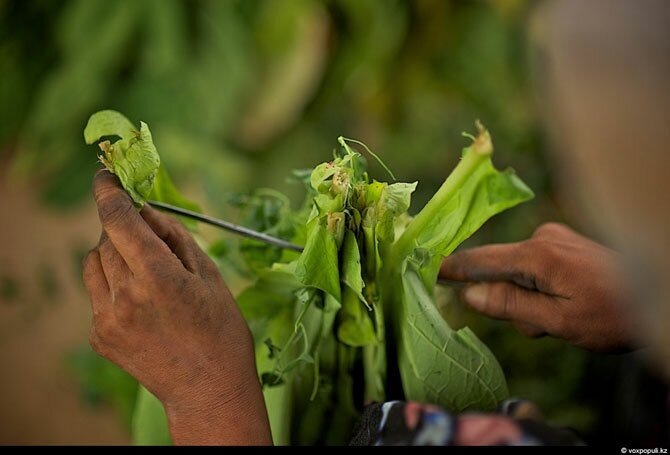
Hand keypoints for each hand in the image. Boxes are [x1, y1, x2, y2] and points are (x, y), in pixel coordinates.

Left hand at [82, 170, 271, 444]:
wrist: (208, 388)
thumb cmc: (221, 330)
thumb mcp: (209, 275)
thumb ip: (175, 237)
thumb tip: (147, 210)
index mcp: (158, 277)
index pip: (119, 219)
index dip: (109, 192)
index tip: (105, 176)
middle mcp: (125, 296)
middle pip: (106, 239)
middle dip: (123, 230)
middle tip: (148, 239)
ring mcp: (107, 319)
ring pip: (94, 264)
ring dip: (113, 255)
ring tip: (144, 273)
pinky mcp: (99, 336)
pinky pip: (96, 294)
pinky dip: (113, 285)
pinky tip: (142, 304)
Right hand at [440, 223, 636, 351]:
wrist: (661, 291)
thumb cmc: (612, 315)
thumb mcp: (558, 321)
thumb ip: (511, 305)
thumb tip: (469, 293)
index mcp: (537, 255)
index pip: (480, 260)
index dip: (451, 268)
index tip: (424, 270)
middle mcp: (541, 238)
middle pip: (500, 270)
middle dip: (509, 299)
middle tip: (539, 326)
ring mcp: (553, 238)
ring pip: (518, 273)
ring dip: (528, 297)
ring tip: (561, 318)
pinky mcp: (562, 243)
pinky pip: (534, 267)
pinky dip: (539, 287)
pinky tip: (565, 302)